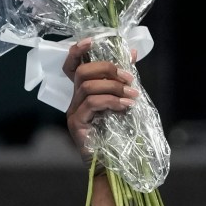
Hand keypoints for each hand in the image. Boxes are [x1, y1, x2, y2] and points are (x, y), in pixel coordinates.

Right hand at [62, 39, 136, 154]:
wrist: (114, 165)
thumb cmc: (119, 134)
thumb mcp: (123, 101)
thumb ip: (124, 79)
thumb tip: (132, 52)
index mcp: (83, 93)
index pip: (72, 66)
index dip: (78, 51)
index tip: (93, 41)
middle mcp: (74, 100)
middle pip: (82, 72)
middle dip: (107, 69)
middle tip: (129, 78)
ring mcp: (74, 112)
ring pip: (88, 86)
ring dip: (114, 87)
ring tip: (132, 96)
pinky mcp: (77, 123)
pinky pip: (92, 103)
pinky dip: (112, 101)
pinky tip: (126, 106)